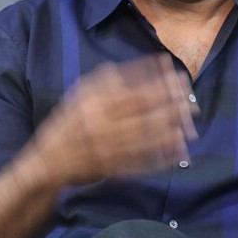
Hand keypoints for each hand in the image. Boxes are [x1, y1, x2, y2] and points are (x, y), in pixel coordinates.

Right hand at [33, 54, 196, 187]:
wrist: (46, 164)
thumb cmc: (65, 126)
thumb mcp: (78, 97)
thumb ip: (102, 83)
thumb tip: (128, 69)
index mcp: (93, 104)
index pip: (134, 90)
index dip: (159, 82)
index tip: (177, 74)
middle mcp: (101, 124)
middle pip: (144, 112)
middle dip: (171, 104)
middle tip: (190, 99)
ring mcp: (108, 148)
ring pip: (147, 137)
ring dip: (171, 130)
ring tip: (191, 124)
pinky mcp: (113, 168)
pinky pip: (142, 161)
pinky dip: (161, 156)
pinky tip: (178, 151)